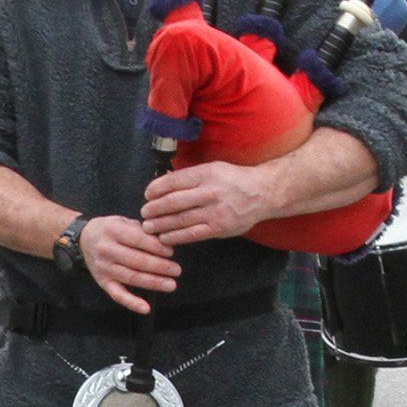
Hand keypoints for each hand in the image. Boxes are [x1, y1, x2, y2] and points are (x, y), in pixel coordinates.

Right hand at [80, 213, 182, 312]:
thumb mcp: (123, 221)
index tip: (171, 252)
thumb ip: (141, 230)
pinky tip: (146, 308)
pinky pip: (118, 295)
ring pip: (131, 278)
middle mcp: (106, 250)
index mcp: (112, 231)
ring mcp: (104, 268)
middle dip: (159, 266)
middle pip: (136, 261)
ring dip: (153, 283)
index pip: (137, 240)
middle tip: (177, 270)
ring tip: (171, 285)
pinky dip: (132, 303)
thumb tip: (165, 241)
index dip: (156, 247)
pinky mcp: (102, 282)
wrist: (83, 239)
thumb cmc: (110, 229)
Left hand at [141, 160, 284, 246]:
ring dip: (161, 224)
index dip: (157, 189)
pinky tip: (164, 238)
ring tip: (148, 226)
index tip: (147, 194)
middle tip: (143, 213)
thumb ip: (190, 176)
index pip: (174, 181)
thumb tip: (163, 182)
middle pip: (174, 202)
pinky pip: (193, 234)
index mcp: (206, 174)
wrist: (262, 193)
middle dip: (155, 209)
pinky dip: (176, 236)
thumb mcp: (213, 169)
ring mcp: (215, 211)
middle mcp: (210, 192)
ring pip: (181, 219)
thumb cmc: (233, 179)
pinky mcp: (219, 227)